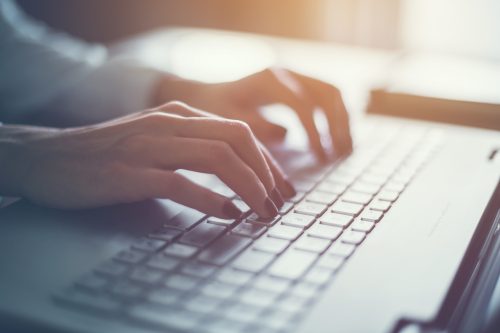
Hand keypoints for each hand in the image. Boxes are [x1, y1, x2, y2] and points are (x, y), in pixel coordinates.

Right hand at [0, 102, 295, 217]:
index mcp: (180, 115)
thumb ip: (193, 144)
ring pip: (217, 158)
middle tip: (278, 203)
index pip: (239, 132)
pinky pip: (181, 183)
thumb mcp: (157, 136)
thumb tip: (236, 167)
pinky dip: (211, 200)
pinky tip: (228, 213)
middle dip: (267, 174)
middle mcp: (169, 124)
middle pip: (237, 140)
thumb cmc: (109, 152)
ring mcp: (150, 146)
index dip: (267, 162)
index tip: (280, 188)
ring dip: (249, 187)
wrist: (50, 157)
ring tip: (262, 212)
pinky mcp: (131, 173)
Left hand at [156, 68, 352, 159]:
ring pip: (332, 94)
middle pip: (326, 94)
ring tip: (345, 151)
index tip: (321, 158)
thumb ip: (256, 128)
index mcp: (269, 80)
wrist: (207, 96)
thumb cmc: (215, 111)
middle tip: (341, 155)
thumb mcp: (230, 121)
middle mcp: (286, 73)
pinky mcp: (298, 86)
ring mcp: (294, 77)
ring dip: (342, 121)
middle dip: (338, 125)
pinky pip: (326, 98)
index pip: (302, 104)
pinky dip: (336, 118)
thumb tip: (286, 135)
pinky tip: (338, 141)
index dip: (315, 132)